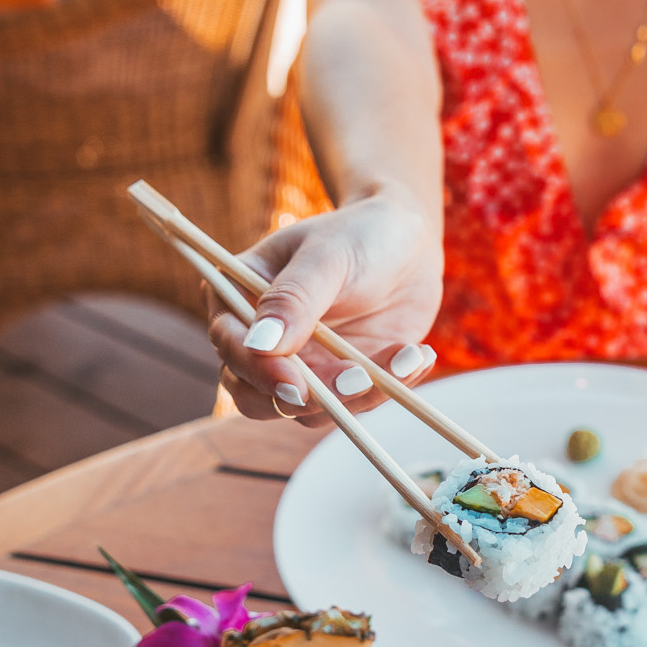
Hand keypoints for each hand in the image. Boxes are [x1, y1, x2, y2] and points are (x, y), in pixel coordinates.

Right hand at [206, 187, 443, 426]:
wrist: (406, 245)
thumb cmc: (358, 235)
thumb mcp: (327, 257)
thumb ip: (294, 299)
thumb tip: (260, 345)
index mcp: (238, 300)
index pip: (230, 346)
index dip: (259, 371)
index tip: (297, 384)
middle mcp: (262, 343)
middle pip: (255, 397)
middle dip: (304, 400)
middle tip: (356, 382)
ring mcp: (300, 367)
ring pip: (309, 411)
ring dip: (357, 396)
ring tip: (404, 359)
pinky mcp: (339, 382)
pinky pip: (355, 405)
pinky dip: (388, 388)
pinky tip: (416, 356)